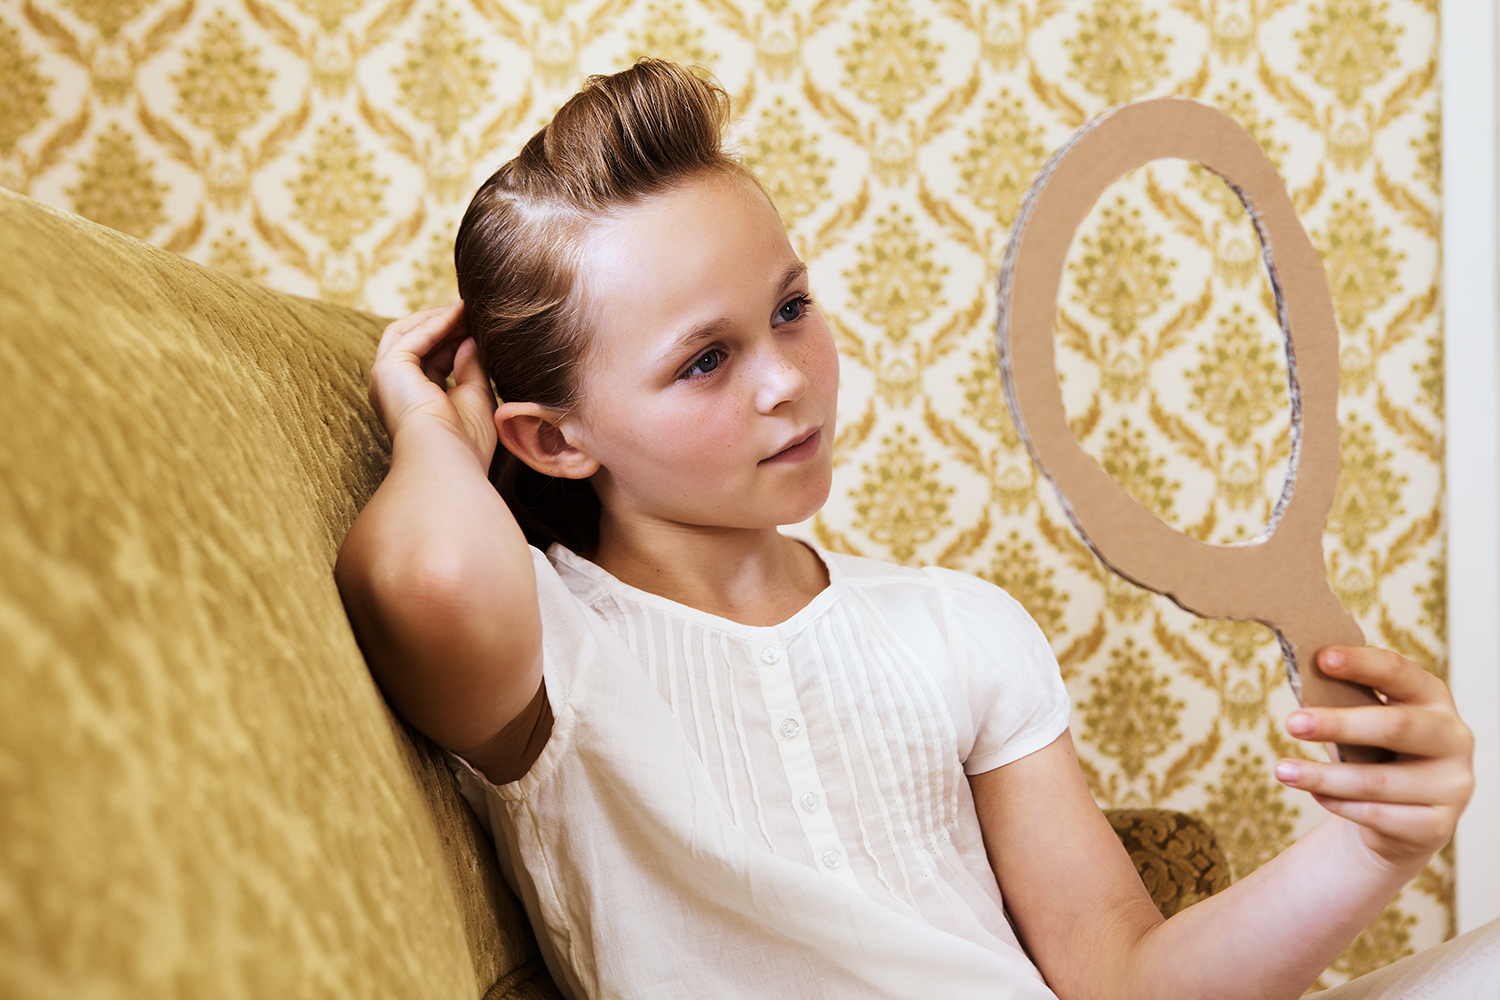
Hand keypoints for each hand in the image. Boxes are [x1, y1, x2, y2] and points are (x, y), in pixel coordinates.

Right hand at [369, 302, 496, 467]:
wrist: (447, 461)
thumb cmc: (464, 443)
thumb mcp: (474, 398)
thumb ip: (471, 367)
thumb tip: (471, 340)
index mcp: (412, 403)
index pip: (430, 362)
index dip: (453, 341)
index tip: (477, 327)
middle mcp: (394, 391)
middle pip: (414, 344)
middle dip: (443, 326)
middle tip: (473, 312)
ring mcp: (386, 379)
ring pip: (407, 334)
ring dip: (438, 319)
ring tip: (467, 308)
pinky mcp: (387, 369)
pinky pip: (412, 336)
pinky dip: (437, 323)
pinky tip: (460, 313)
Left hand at [1274, 646, 1473, 870]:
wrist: (1399, 820)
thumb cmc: (1374, 755)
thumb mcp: (1362, 722)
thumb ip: (1342, 701)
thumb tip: (1299, 678)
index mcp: (1431, 697)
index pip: (1399, 672)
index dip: (1362, 663)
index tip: (1321, 658)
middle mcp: (1452, 738)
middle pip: (1395, 726)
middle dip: (1339, 724)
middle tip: (1292, 723)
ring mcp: (1451, 784)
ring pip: (1378, 780)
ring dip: (1323, 776)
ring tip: (1283, 770)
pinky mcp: (1437, 825)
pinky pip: (1377, 815)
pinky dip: (1339, 804)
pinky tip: (1316, 795)